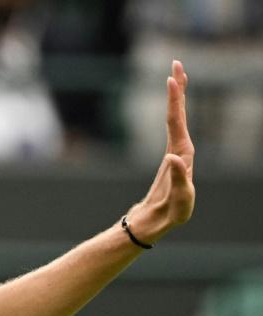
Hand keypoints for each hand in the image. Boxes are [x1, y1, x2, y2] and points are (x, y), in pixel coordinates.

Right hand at [128, 61, 195, 242]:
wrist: (160, 222)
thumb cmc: (171, 213)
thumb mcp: (179, 200)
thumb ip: (180, 179)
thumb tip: (172, 157)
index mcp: (183, 156)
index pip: (177, 122)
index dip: (174, 100)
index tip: (171, 80)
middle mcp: (182, 150)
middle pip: (179, 113)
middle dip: (179, 89)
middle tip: (176, 64)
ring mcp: (176, 152)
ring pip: (176, 118)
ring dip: (176, 96)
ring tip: (175, 75)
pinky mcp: (169, 156)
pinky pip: (170, 127)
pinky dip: (170, 112)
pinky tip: (171, 105)